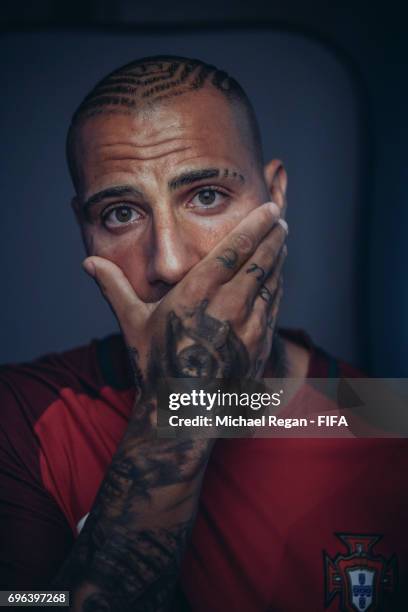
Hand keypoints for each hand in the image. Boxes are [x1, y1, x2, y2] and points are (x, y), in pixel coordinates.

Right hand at [83, 201, 286, 394]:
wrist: (184, 412)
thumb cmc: (155, 365)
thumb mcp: (132, 323)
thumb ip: (115, 288)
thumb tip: (88, 263)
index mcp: (197, 294)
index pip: (233, 250)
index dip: (254, 226)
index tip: (269, 210)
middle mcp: (228, 306)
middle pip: (259, 261)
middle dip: (273, 236)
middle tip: (281, 220)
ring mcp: (248, 327)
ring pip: (271, 283)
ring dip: (278, 259)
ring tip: (282, 242)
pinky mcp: (259, 345)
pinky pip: (274, 308)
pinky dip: (278, 288)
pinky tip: (278, 279)